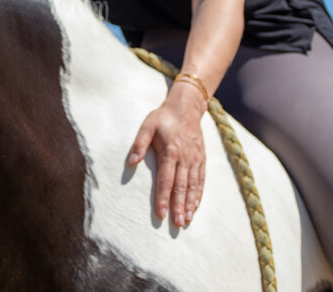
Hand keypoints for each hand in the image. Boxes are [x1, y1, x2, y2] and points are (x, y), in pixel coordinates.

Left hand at [128, 82, 207, 226]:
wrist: (186, 108)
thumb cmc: (163, 118)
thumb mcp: (147, 126)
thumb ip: (139, 144)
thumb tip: (131, 162)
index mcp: (170, 152)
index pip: (166, 180)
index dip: (163, 198)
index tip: (160, 213)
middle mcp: (184, 158)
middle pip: (181, 187)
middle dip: (178, 206)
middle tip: (177, 224)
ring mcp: (194, 159)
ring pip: (193, 185)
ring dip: (190, 204)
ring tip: (187, 220)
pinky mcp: (201, 159)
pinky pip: (201, 179)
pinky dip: (199, 194)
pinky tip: (196, 206)